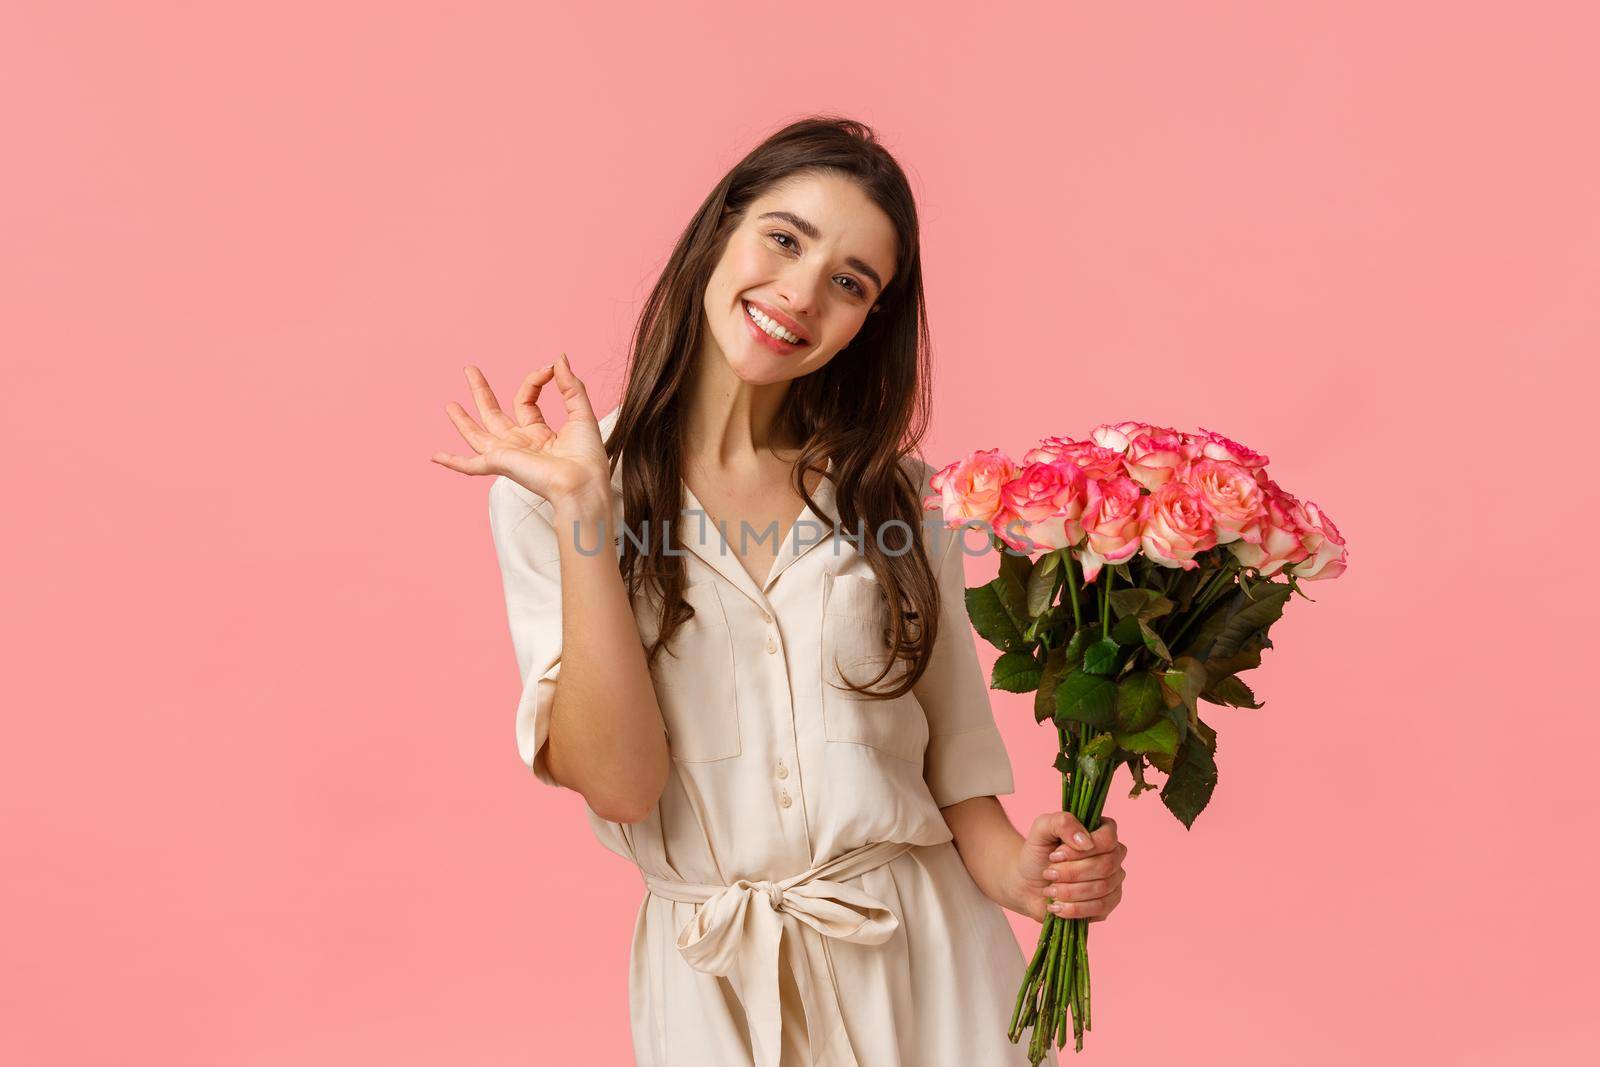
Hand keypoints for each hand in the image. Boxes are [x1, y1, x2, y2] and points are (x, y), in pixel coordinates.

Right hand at [431, 356, 609, 507]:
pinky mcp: (499, 463)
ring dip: (462, 420)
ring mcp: (508, 455)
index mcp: (539, 435)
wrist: (583, 484)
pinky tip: (435, 457)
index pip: (526, 399)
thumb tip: (559, 358)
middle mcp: (520, 445)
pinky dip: (451, 462)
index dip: (535, 380)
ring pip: (477, 434)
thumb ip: (570, 386)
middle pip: (494, 414)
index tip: (548, 369)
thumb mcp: (580, 413)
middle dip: (481, 391)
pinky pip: (470, 465)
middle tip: (469, 370)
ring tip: (449, 404)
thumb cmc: (587, 457)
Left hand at [1010, 811, 1125, 924]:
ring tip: (1050, 889)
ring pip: (1102, 888)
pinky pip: (1101, 908)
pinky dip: (1074, 908)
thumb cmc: (1038, 853)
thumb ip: (1062, 822)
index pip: (1108, 838)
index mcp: (1101, 831)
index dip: (1080, 850)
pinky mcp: (1108, 904)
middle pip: (1105, 865)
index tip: (1055, 854)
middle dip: (1071, 872)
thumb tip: (1086, 841)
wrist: (1028, 884)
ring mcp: (1113, 880)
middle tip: (1049, 873)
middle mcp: (1113, 855)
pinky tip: (1056, 905)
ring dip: (1069, 890)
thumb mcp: (1042, 828)